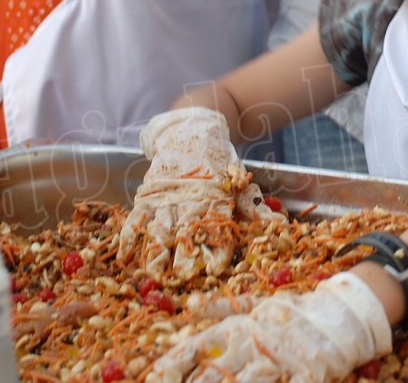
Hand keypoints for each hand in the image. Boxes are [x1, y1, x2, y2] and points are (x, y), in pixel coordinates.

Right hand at [119, 107, 281, 278]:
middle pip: (186, 232)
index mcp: (215, 199)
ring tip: (154, 273)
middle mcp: (190, 200)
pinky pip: (136, 217)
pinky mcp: (148, 195)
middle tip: (183, 277)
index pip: (218, 228)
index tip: (216, 268)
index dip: (217, 248)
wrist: (192, 130)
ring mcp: (166, 198)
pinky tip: (125, 257)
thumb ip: (254, 207)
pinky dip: (129, 237)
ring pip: (159, 227)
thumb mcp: (239, 183)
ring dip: (156, 251)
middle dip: (184, 256)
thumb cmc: (219, 164)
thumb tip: (282, 225)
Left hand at [148, 272, 390, 382]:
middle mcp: (253, 344)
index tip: (152, 378)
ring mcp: (279, 361)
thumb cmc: (292, 312)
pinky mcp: (306, 376)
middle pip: (213, 376)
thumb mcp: (254, 304)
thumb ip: (221, 306)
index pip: (196, 348)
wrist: (339, 314)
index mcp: (239, 327)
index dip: (171, 365)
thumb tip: (188, 303)